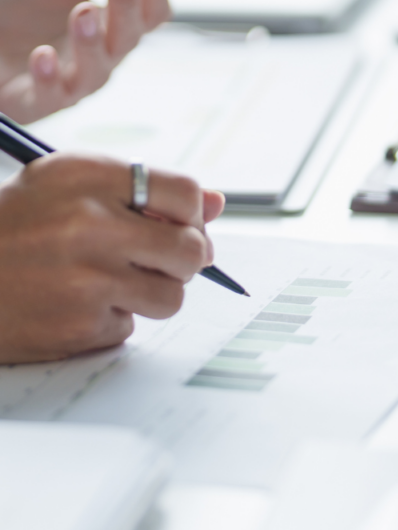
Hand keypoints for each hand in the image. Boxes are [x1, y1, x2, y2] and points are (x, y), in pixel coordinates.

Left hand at [0, 0, 171, 123]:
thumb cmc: (20, 16)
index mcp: (109, 24)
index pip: (151, 15)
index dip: (152, 2)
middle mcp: (98, 54)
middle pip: (127, 40)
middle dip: (126, 14)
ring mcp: (71, 80)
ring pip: (95, 71)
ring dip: (91, 44)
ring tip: (84, 13)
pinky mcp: (36, 101)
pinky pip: (50, 96)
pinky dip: (48, 77)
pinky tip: (43, 55)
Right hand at [0, 153, 224, 362]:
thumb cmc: (12, 229)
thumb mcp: (65, 188)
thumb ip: (143, 193)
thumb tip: (217, 204)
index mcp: (84, 176)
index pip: (186, 192)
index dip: (191, 215)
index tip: (176, 224)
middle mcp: (88, 223)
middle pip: (192, 250)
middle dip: (185, 260)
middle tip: (157, 261)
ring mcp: (86, 279)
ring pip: (172, 295)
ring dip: (150, 294)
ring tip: (106, 282)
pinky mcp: (80, 324)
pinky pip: (130, 326)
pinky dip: (110, 320)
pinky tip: (72, 305)